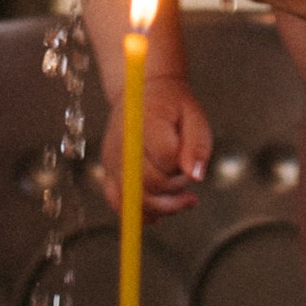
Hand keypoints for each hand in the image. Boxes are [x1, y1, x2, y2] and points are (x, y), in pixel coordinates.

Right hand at [101, 75, 210, 216]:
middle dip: (175, 188)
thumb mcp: (194, 116)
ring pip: (134, 199)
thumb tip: (195, 177)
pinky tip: (160, 212)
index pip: (166, 158)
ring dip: (163, 206)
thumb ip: (197, 145)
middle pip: (149, 183)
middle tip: (187, 179)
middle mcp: (123, 143)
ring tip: (182, 198)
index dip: (183, 166)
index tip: (189, 159)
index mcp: (146, 122)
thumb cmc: (172, 106)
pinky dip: (140, 213)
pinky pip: (118, 203)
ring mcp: (112, 159)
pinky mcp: (108, 171)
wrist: (141, 91)